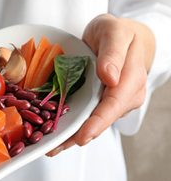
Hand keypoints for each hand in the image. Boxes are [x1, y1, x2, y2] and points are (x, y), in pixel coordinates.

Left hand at [47, 14, 154, 156]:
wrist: (118, 36)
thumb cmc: (117, 32)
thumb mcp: (114, 33)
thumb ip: (113, 53)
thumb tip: (111, 77)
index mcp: (131, 81)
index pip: (114, 105)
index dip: (98, 122)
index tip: (82, 136)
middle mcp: (123, 96)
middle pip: (101, 120)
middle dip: (78, 135)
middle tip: (53, 147)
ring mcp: (110, 101)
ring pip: (91, 122)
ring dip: (70, 136)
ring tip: (48, 146)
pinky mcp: (98, 101)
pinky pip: (85, 115)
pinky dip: (69, 125)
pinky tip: (53, 134)